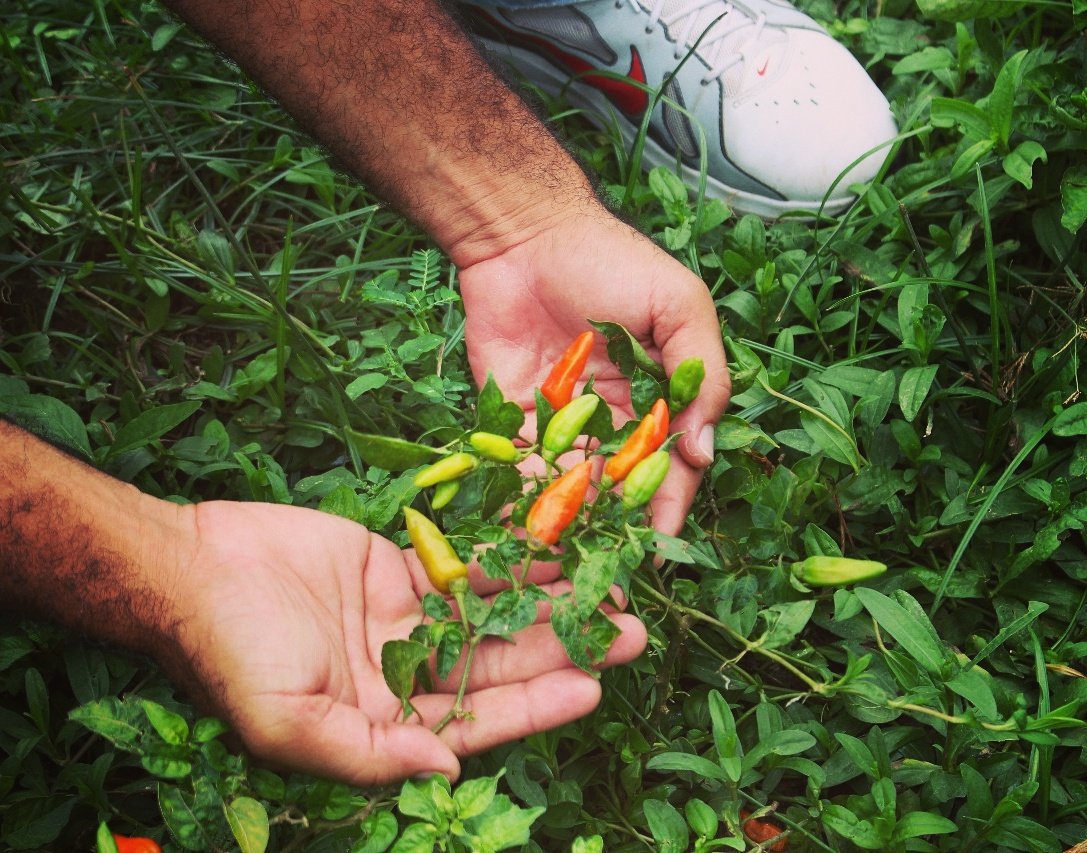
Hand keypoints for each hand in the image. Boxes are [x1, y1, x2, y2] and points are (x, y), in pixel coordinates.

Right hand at [166, 500, 646, 785]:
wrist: (194, 568)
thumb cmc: (232, 654)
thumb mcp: (290, 723)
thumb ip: (369, 755)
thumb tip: (447, 771)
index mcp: (385, 722)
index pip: (478, 720)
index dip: (537, 706)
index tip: (595, 686)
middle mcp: (406, 674)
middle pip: (500, 665)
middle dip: (564, 649)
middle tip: (630, 632)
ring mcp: (407, 619)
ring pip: (493, 614)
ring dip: (549, 604)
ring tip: (611, 591)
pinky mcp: (402, 569)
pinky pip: (466, 566)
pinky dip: (509, 560)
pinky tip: (555, 551)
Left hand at [458, 207, 730, 535]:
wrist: (524, 234)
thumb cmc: (613, 262)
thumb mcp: (680, 307)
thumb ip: (704, 376)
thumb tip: (708, 453)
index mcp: (658, 399)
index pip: (669, 466)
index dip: (667, 505)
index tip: (659, 544)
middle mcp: (612, 419)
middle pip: (619, 488)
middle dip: (615, 529)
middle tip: (607, 575)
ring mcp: (561, 422)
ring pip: (570, 487)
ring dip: (569, 526)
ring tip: (563, 566)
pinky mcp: (511, 418)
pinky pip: (519, 468)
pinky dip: (521, 500)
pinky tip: (522, 533)